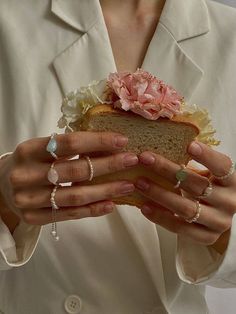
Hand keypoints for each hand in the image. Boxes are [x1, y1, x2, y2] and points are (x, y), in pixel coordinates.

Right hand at [0, 131, 137, 224]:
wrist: (2, 186)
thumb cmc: (31, 163)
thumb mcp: (42, 149)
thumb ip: (68, 148)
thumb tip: (109, 144)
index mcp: (29, 150)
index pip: (69, 143)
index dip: (98, 141)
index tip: (122, 141)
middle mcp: (26, 175)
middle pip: (75, 170)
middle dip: (108, 165)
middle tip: (132, 161)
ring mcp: (28, 199)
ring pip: (75, 196)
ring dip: (106, 190)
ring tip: (128, 185)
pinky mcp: (33, 217)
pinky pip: (69, 215)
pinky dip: (92, 210)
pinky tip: (111, 205)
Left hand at [134, 141, 234, 249]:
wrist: (215, 217)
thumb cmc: (206, 187)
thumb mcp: (205, 173)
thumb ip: (190, 163)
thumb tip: (159, 145)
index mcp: (231, 181)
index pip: (222, 166)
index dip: (207, 156)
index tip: (189, 145)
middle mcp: (229, 202)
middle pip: (197, 186)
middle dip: (168, 170)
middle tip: (145, 158)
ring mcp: (219, 222)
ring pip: (187, 208)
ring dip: (160, 194)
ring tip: (140, 183)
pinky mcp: (206, 237)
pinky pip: (180, 228)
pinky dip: (160, 217)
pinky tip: (144, 206)